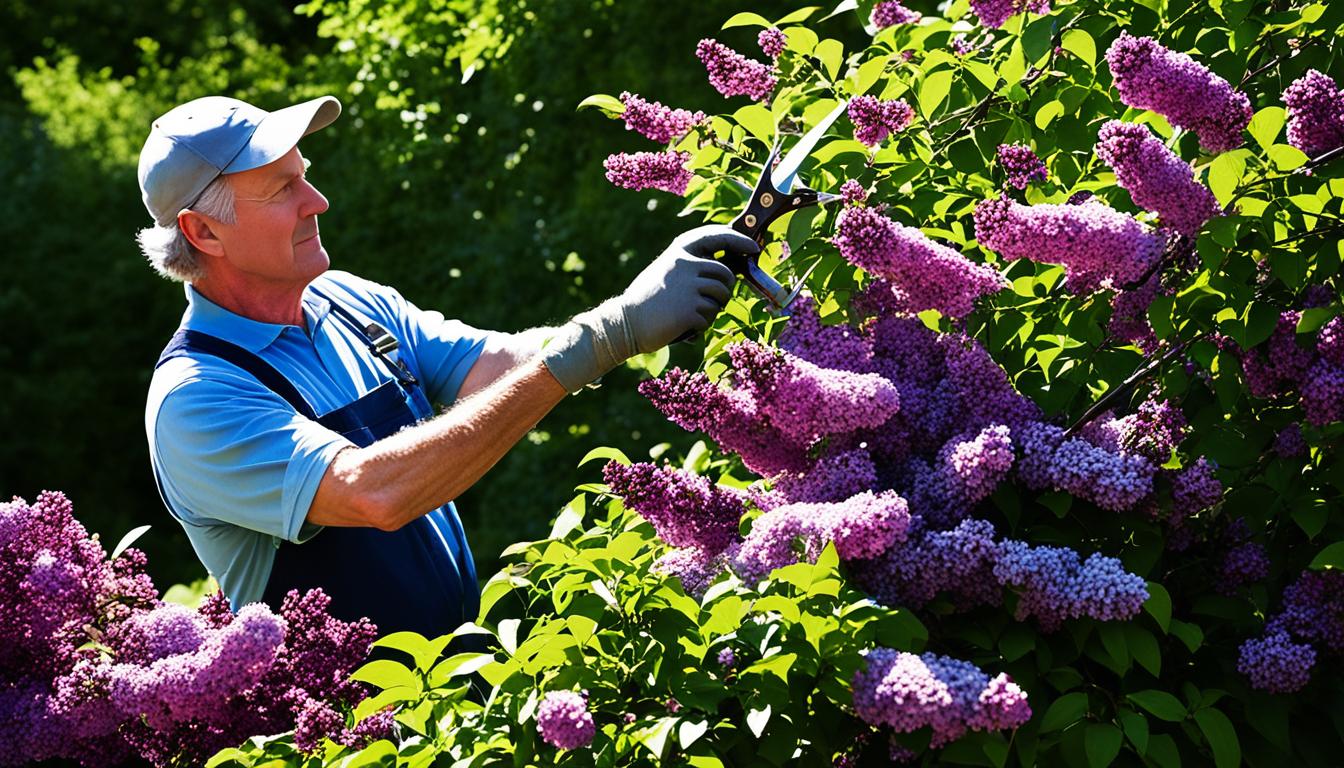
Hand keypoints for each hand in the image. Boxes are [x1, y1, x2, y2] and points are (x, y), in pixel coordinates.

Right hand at [542, 225, 758, 392]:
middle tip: (706, 303)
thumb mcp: (667, 271)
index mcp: (679, 251)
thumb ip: (692, 266)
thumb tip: (728, 269)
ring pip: (721, 296)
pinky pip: (710, 317)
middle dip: (723, 290)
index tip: (752, 247)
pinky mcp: (691, 309)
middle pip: (725, 274)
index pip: (716, 236)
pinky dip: (699, 325)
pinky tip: (680, 325)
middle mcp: (686, 264)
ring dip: (711, 309)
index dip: (738, 240)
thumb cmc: (648, 300)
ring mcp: (690, 286)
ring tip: (688, 314)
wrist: (625, 323)